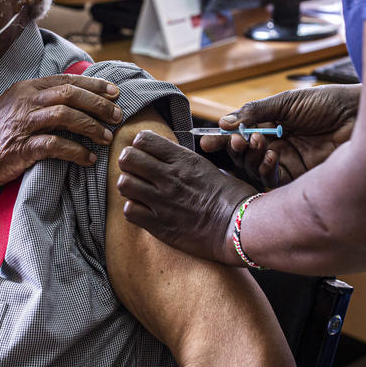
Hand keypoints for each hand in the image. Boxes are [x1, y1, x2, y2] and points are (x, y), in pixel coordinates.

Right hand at [0, 74, 121, 185]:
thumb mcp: (17, 106)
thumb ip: (42, 99)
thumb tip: (75, 98)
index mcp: (27, 88)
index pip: (67, 80)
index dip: (94, 84)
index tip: (115, 92)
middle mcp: (26, 101)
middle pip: (71, 94)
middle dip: (99, 104)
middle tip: (117, 115)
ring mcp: (23, 124)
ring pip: (66, 116)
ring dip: (91, 126)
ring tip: (107, 137)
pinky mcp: (21, 147)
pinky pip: (55, 145)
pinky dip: (76, 151)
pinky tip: (88, 158)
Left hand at [117, 130, 256, 264]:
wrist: (241, 227)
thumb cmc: (232, 197)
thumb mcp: (209, 168)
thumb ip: (184, 163)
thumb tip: (168, 159)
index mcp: (184, 160)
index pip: (144, 139)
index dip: (140, 144)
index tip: (145, 152)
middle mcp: (170, 178)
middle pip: (127, 157)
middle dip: (129, 162)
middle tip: (137, 170)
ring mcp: (163, 202)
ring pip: (124, 183)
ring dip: (129, 186)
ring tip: (139, 190)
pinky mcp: (160, 225)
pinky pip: (130, 211)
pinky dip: (134, 209)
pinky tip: (144, 210)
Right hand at [201, 84, 359, 188]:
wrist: (361, 116)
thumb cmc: (330, 103)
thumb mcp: (288, 101)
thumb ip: (256, 111)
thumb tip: (225, 121)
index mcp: (274, 125)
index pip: (241, 134)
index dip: (223, 138)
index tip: (207, 140)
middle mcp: (279, 146)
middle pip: (244, 154)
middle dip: (231, 148)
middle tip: (229, 141)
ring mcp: (289, 162)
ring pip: (254, 168)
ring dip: (247, 157)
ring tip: (252, 142)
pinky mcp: (300, 179)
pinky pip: (274, 180)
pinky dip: (265, 170)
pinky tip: (269, 156)